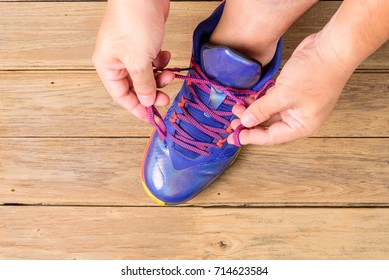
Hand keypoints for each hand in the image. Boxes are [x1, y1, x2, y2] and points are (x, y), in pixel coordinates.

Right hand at [93, 0, 173, 120]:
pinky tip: (166, 55)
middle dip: (152, 92)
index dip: (137, 109)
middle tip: (166, 96)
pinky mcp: (143, 43)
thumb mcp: (138, 61)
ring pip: (146, 74)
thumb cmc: (133, 22)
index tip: (152, 118)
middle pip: (136, 87)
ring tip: (169, 72)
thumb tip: (147, 101)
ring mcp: (130, 51)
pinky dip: (161, 62)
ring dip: (160, 76)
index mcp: (108, 67)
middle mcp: (117, 61)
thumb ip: (143, 84)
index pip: (122, 96)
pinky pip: (152, 61)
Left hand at [228, 33, 353, 144]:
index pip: (271, 137)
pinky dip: (260, 101)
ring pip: (270, 113)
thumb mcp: (283, 94)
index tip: (234, 137)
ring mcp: (296, 104)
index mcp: (301, 126)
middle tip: (232, 122)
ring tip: (236, 109)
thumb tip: (245, 122)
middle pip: (269, 127)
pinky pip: (273, 101)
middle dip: (250, 124)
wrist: (332, 47)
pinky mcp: (293, 92)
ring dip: (253, 112)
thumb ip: (262, 110)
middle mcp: (299, 118)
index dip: (251, 137)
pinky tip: (248, 100)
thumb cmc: (315, 73)